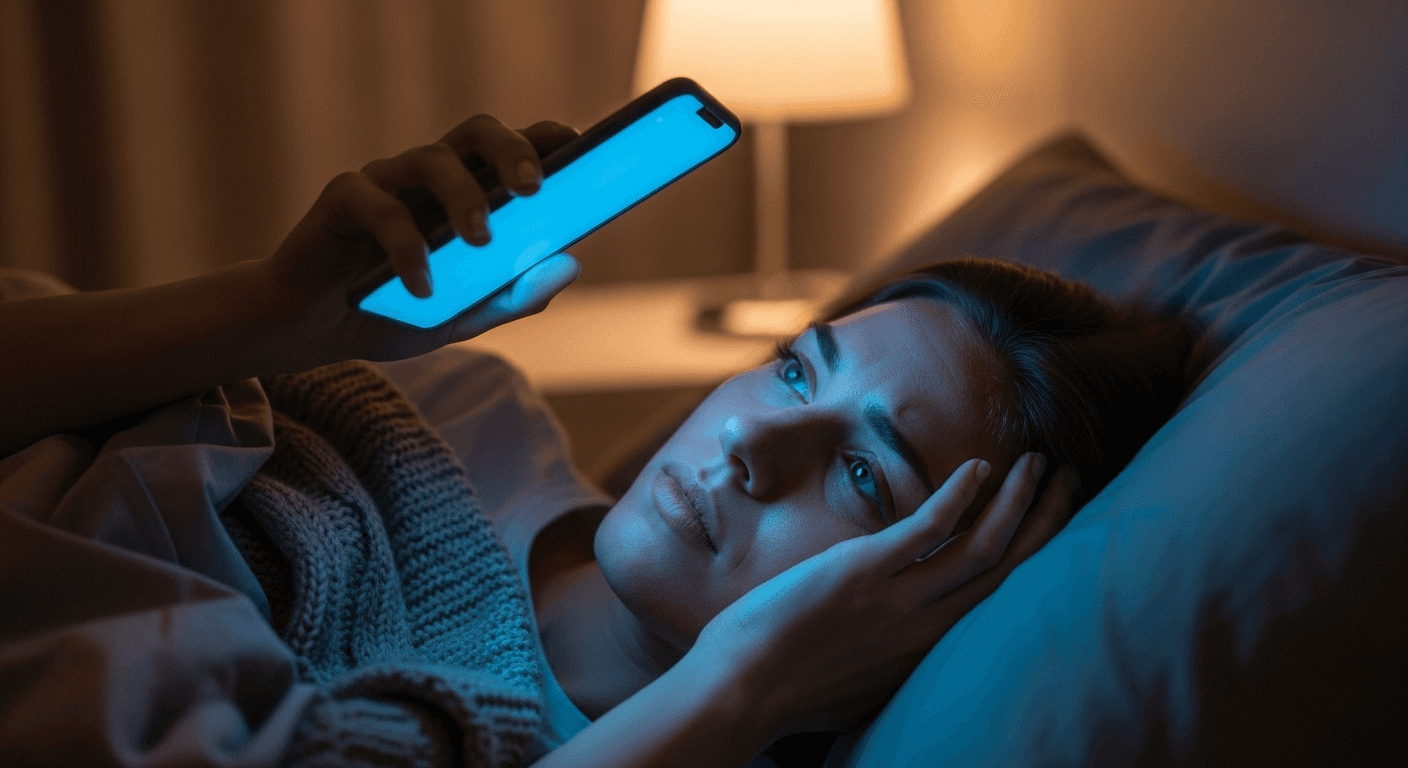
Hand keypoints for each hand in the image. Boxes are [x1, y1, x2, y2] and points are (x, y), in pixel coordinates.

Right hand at [255, 115, 581, 365]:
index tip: (579, 146)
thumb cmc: (390, 312)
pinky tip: (422, 287)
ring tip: (482, 241)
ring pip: (431, 159)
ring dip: (464, 195)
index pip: (507, 149)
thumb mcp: (460, 317)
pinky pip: (380, 208)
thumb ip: (512, 295)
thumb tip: (571, 265)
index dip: (542, 139)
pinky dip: (408, 246)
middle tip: (533, 187)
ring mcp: (384, 182)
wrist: (312, 335)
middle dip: (510, 150)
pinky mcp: (342, 200)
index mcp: (463, 192)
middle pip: (474, 133)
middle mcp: (427, 177)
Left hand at [691, 453, 1077, 739]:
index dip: (1033, 555)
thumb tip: (894, 638)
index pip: (1001, 599)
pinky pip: (929, 529)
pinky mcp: (865, 574)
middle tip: (1068, 480)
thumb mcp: (859, 680)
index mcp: (929, 651)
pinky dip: (959, 496)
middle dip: (1047, 521)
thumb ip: (889, 653)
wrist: (742, 689)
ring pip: (983, 546)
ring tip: (1038, 463)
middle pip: (1010, 569)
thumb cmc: (788, 687)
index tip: (1051, 523)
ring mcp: (899, 601)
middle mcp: (928, 629)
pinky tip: (978, 468)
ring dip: (1016, 500)